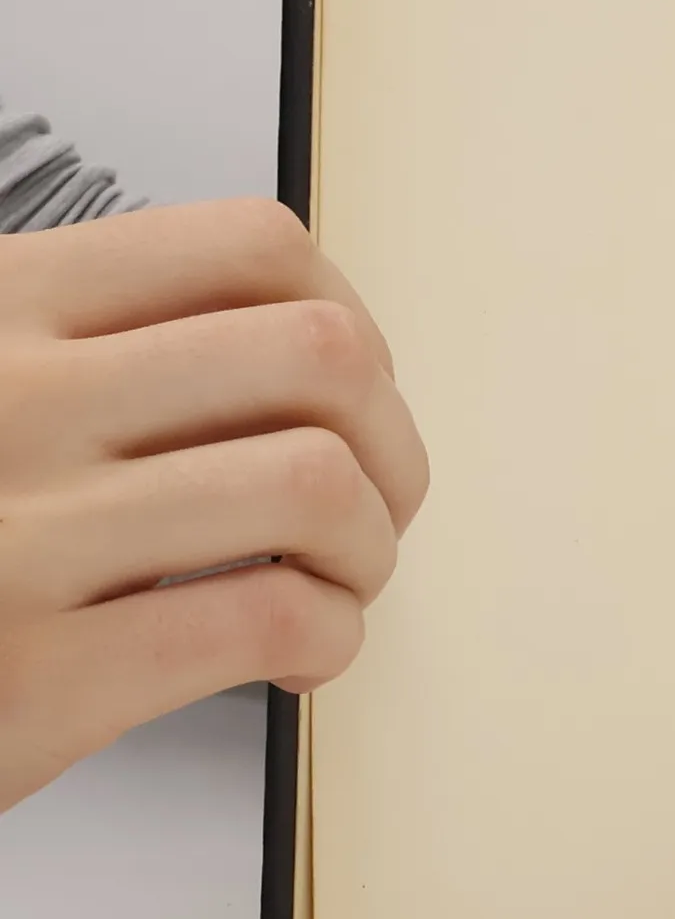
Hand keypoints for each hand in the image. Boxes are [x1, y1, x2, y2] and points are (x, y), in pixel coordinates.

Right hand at [0, 199, 427, 810]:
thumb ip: (105, 351)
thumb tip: (319, 355)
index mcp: (2, 306)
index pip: (253, 245)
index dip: (349, 320)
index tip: (353, 394)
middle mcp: (12, 398)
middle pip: (319, 357)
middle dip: (391, 444)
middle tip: (373, 506)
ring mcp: (21, 534)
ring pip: (314, 483)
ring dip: (369, 548)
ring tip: (334, 584)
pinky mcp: (39, 674)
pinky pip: (270, 616)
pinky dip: (331, 638)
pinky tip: (298, 656)